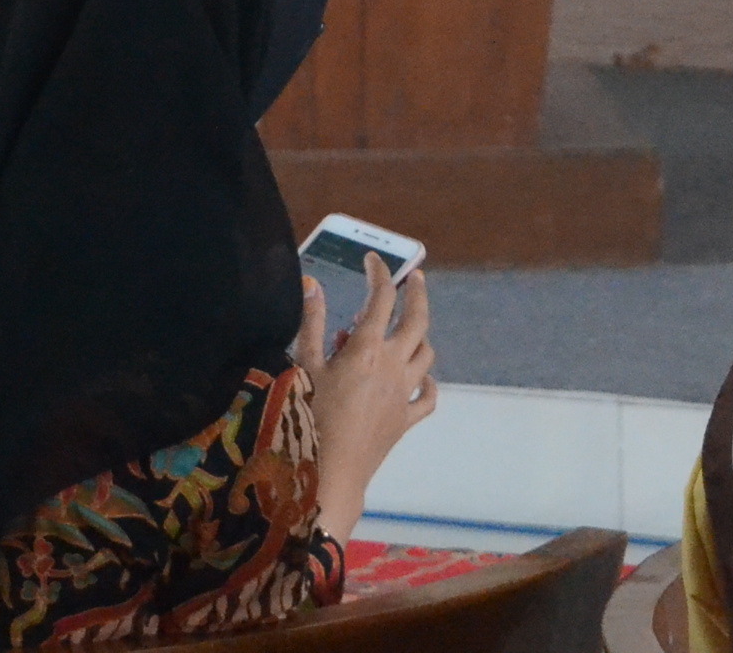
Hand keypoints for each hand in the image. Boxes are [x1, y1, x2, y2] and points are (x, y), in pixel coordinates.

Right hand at [301, 258, 436, 543]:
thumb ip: (311, 324)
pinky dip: (428, 382)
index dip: (379, 273)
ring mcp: (404, 393)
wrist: (330, 473)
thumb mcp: (304, 366)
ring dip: (420, 335)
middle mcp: (394, 365)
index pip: (382, 298)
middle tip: (415, 277)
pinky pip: (428, 396)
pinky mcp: (407, 419)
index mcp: (368, 348)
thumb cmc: (309, 417)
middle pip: (418, 319)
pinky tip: (420, 377)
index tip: (373, 261)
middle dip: (418, 293)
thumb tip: (313, 284)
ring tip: (406, 327)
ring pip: (427, 354)